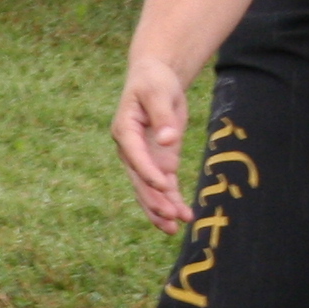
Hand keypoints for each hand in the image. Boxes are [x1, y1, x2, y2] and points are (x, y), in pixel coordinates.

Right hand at [112, 55, 193, 234]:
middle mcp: (130, 150)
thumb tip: (167, 140)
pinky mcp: (159, 162)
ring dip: (161, 209)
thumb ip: (163, 117)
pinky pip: (163, 186)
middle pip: (139, 180)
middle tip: (170, 217)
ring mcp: (144, 159)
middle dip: (153, 200)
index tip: (164, 186)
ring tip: (175, 227)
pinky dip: (172, 201)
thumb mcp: (159, 92)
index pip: (134, 156)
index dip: (148, 172)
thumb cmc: (154, 82)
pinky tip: (184, 216)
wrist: (155, 80)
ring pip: (149, 190)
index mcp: (124, 130)